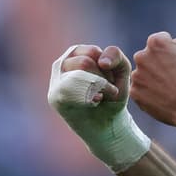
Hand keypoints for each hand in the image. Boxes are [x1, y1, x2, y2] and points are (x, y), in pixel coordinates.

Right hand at [48, 43, 149, 172]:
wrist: (108, 123)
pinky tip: (92, 103)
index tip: (108, 79)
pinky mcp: (55, 97)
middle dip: (102, 80)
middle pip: (85, 63)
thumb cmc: (112, 94)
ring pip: (79, 76)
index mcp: (76, 53)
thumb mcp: (120, 70)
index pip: (93, 52)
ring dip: (96, 89)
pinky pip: (73, 92)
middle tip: (104, 90)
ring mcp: (55, 81)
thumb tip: (101, 62)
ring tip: (99, 96)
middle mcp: (62, 64)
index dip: (107, 68)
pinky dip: (89, 99)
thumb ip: (115, 55)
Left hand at [130, 32, 175, 130]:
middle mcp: (142, 57)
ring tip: (170, 89)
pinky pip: (141, 90)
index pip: (160, 41)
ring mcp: (136, 76)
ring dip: (153, 79)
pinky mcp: (135, 93)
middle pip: (148, 57)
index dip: (171, 50)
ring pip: (143, 74)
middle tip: (173, 76)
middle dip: (158, 63)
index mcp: (156, 43)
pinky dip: (150, 93)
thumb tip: (171, 44)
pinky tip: (163, 98)